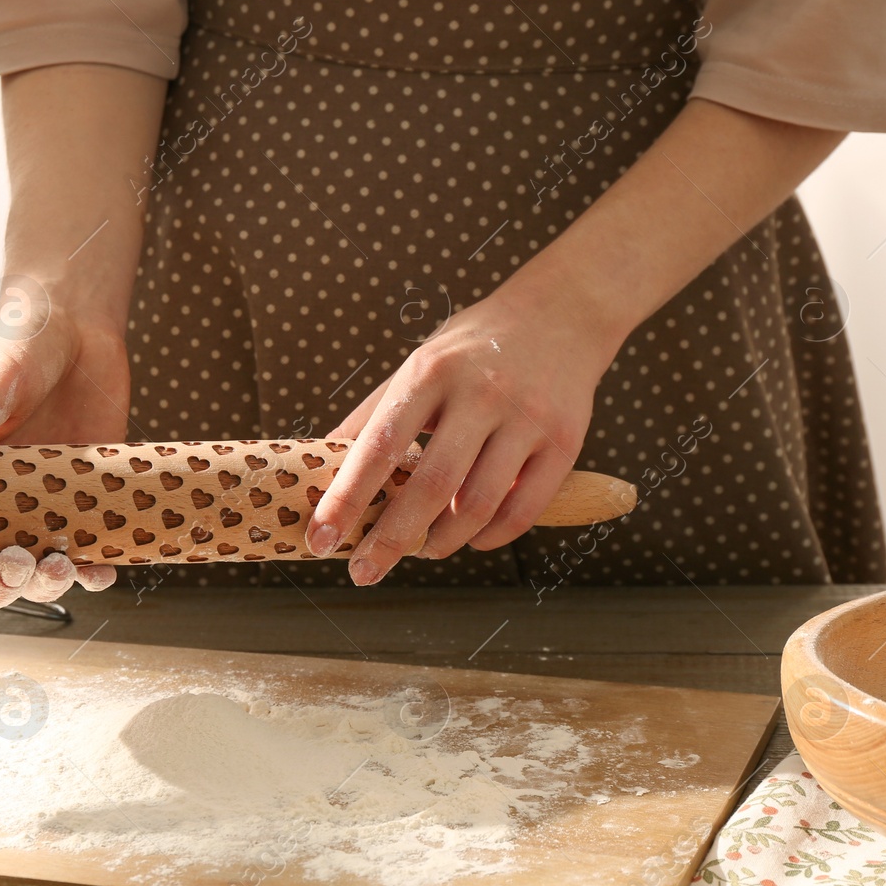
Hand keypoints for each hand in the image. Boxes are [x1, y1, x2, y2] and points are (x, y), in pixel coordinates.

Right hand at [0, 297, 128, 606]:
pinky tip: (100, 568)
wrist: (81, 327)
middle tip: (17, 562)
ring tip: (62, 566)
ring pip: (34, 571)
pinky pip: (86, 551)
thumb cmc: (23, 343)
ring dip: (44, 583)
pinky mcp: (84, 500)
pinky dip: (93, 570)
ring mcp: (40, 506)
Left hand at [304, 295, 615, 584]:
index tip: (320, 539)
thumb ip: (374, 416)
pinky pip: (523, 511)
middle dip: (390, 540)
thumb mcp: (419, 365)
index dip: (346, 498)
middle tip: (364, 571)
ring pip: (477, 506)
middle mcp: (481, 393)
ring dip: (441, 542)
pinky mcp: (565, 442)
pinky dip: (490, 537)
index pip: (379, 445)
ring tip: (422, 549)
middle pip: (430, 486)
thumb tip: (321, 464)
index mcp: (431, 372)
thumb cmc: (473, 348)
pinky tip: (471, 538)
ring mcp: (528, 418)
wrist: (561, 314)